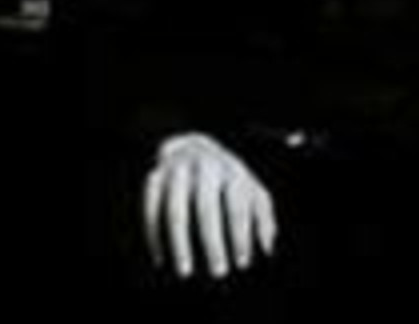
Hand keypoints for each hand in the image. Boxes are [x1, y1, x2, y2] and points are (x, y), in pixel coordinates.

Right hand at [143, 132, 277, 278]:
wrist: (190, 145)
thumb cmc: (227, 178)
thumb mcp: (250, 188)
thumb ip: (263, 215)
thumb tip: (267, 248)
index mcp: (232, 170)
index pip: (237, 204)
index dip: (241, 234)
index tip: (242, 263)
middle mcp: (204, 167)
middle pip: (206, 207)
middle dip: (213, 242)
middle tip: (219, 273)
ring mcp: (177, 170)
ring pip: (175, 209)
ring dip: (180, 242)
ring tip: (186, 272)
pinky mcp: (155, 177)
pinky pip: (150, 208)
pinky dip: (154, 235)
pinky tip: (161, 258)